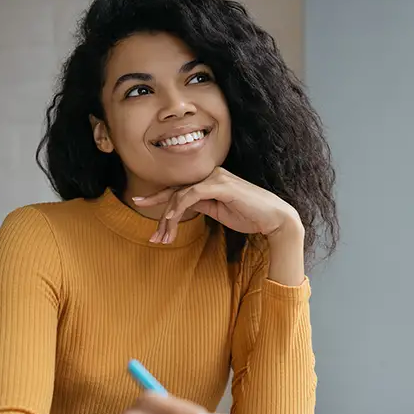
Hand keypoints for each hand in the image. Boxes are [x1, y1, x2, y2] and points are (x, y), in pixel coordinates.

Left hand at [133, 167, 302, 244]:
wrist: (274, 218)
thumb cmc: (250, 216)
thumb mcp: (219, 211)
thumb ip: (202, 205)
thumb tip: (182, 209)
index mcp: (210, 180)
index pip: (179, 188)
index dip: (158, 197)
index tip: (139, 203)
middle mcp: (210, 175)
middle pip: (175, 192)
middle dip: (159, 213)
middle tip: (152, 236)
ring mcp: (215, 178)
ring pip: (180, 195)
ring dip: (168, 218)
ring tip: (162, 238)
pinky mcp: (220, 185)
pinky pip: (191, 194)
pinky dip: (178, 207)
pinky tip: (170, 219)